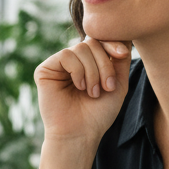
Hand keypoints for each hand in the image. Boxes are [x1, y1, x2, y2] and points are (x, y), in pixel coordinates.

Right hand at [36, 38, 131, 168]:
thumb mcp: (117, 84)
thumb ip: (120, 59)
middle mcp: (73, 61)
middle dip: (104, 64)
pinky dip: (78, 71)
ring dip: (93, 71)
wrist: (80, 134)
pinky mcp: (45, 70)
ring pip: (81, 48)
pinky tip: (79, 87)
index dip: (112, 43)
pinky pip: (66, 55)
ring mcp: (58, 65)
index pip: (100, 41)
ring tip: (92, 92)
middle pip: (92, 42)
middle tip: (106, 87)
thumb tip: (123, 35)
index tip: (122, 54)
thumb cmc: (98, 114)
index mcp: (88, 63)